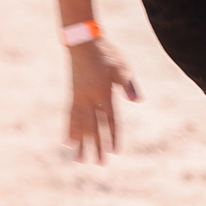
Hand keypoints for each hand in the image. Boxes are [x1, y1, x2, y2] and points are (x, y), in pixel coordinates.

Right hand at [65, 38, 139, 163]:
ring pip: (79, 125)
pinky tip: (68, 142)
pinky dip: (69, 129)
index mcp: (104, 93)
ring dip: (81, 143)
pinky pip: (69, 116)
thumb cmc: (107, 53)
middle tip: (99, 164)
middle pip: (94, 127)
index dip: (112, 136)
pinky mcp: (72, 95)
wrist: (83, 42)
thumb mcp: (122, 67)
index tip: (114, 152)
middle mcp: (89, 99)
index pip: (110, 120)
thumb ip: (129, 85)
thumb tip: (137, 101)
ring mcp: (79, 98)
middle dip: (97, 146)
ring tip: (79, 160)